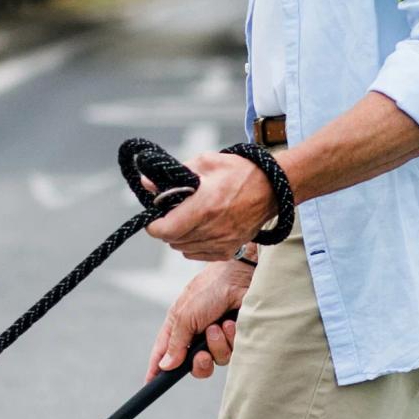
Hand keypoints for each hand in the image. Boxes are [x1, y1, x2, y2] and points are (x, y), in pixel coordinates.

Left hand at [145, 151, 274, 260]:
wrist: (271, 188)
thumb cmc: (239, 172)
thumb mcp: (205, 163)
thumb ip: (174, 175)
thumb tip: (147, 184)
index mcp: (205, 205)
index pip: (165, 229)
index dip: (154, 225)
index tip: (154, 217)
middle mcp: (213, 228)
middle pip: (172, 240)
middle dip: (167, 228)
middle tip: (172, 213)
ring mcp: (222, 242)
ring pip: (184, 249)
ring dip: (180, 237)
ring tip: (188, 219)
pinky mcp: (229, 250)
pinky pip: (198, 255)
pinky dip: (193, 245)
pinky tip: (200, 229)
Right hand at [152, 256, 253, 377]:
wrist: (240, 277)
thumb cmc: (209, 289)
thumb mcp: (185, 315)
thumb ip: (175, 343)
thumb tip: (164, 365)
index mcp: (179, 326)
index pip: (164, 352)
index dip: (157, 368)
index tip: (150, 382)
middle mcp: (197, 334)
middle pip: (194, 365)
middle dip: (198, 363)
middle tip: (201, 354)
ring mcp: (217, 336)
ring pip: (215, 361)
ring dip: (217, 345)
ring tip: (218, 325)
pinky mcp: (235, 337)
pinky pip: (232, 353)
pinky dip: (231, 339)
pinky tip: (231, 323)